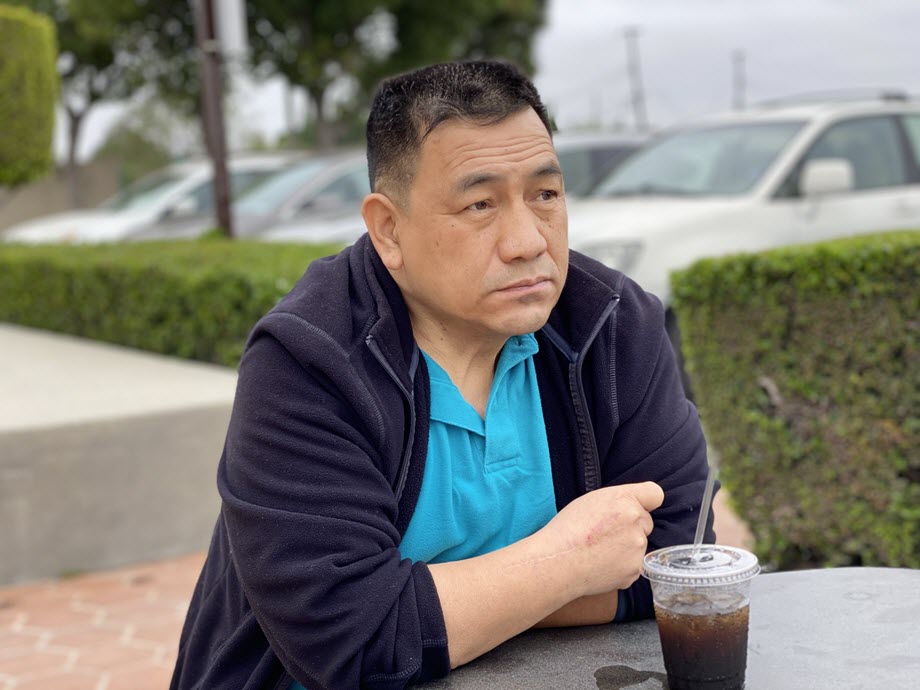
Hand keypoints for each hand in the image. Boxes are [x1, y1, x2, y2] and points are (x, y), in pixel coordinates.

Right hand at [535, 482, 663, 597]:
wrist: (558, 562)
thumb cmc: (568, 529)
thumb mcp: (591, 501)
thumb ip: (618, 501)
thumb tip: (634, 508)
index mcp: (625, 500)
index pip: (655, 494)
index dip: (646, 501)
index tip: (637, 507)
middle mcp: (637, 522)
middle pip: (645, 523)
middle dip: (631, 527)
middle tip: (605, 534)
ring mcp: (638, 549)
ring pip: (638, 545)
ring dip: (625, 548)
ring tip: (598, 552)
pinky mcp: (634, 571)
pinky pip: (632, 564)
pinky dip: (620, 566)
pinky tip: (600, 565)